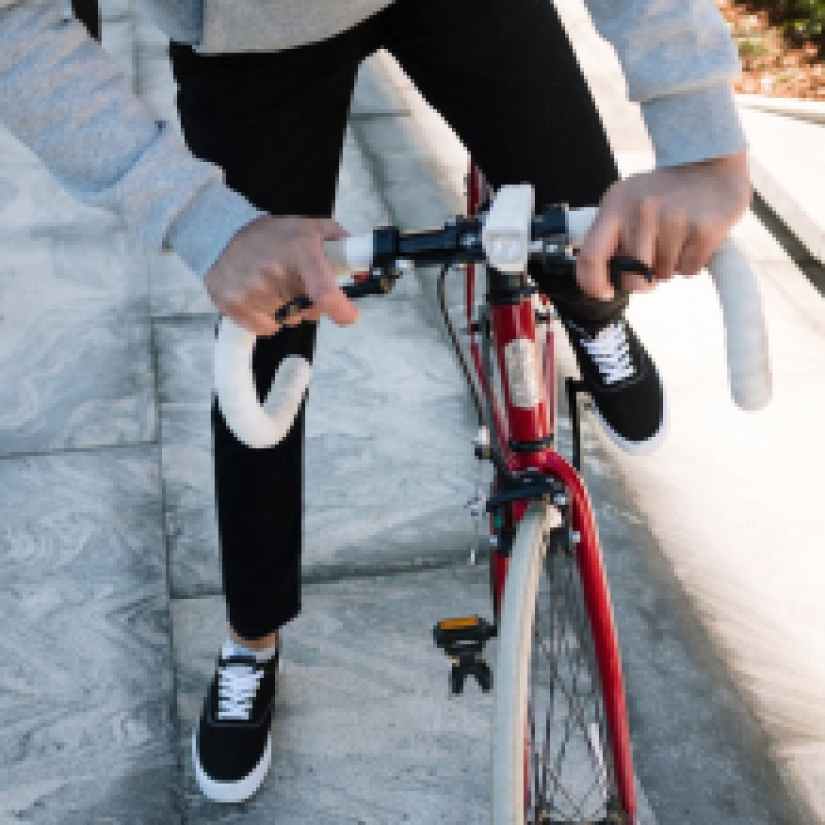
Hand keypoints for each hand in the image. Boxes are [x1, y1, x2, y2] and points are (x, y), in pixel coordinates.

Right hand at [204, 215, 358, 335]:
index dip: (340, 309)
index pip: (323, 291)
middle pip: (308, 310)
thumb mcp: (313, 229)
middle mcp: (274, 272)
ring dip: (285, 308)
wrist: (223, 230)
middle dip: (308, 302)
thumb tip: (364, 272)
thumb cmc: (276, 234)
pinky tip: (258, 294)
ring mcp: (250, 290)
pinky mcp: (232, 304)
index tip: (348, 316)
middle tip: (296, 281)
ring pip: (287, 320)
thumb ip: (343, 247)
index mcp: (300, 252)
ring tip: (272, 283)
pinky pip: (265, 328)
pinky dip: (265, 318)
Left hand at [576, 149, 751, 299]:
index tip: (605, 293)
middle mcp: (642, 211)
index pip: (591, 257)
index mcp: (616, 206)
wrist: (711, 164)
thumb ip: (610, 235)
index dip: (594, 285)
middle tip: (652, 263)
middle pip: (631, 277)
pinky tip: (692, 239)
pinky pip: (688, 270)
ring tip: (676, 239)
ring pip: (662, 275)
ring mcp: (674, 219)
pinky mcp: (704, 230)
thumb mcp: (626, 201)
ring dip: (669, 267)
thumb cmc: (663, 191)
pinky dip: (690, 264)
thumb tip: (602, 279)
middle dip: (642, 281)